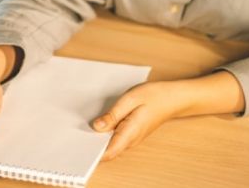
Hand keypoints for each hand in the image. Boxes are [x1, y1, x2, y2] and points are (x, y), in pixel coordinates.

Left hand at [91, 71, 244, 160]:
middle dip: (91, 145)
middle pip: (107, 151)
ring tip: (83, 127)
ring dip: (98, 139)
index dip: (92, 153)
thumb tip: (96, 127)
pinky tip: (98, 123)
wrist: (173, 98)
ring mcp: (132, 138)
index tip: (78, 145)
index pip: (108, 153)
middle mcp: (130, 140)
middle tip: (76, 133)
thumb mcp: (130, 100)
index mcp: (129, 133)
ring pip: (111, 145)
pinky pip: (115, 139)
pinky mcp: (131, 133)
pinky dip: (105, 134)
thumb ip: (113, 115)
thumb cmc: (153, 96)